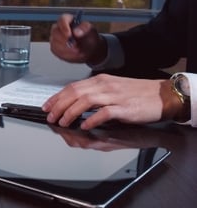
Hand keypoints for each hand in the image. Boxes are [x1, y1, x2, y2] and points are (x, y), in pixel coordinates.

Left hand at [42, 74, 182, 129]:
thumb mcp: (111, 89)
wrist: (161, 95)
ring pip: (85, 101)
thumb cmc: (136, 93)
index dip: (56, 97)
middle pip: (74, 93)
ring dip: (71, 112)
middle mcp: (104, 85)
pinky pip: (104, 113)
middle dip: (59, 105)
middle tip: (50, 116)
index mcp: (99, 80)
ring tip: (63, 122)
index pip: (72, 87)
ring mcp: (114, 96)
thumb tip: (74, 103)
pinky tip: (84, 126)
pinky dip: (92, 120)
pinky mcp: (124, 108)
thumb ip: (93, 94)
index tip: (46, 106)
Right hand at [49, 13, 106, 64]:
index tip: (69, 35)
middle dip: (64, 40)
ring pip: (54, 42)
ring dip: (66, 49)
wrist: (89, 50)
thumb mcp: (90, 31)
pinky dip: (65, 54)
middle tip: (75, 47)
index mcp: (68, 20)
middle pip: (55, 31)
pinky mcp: (54, 47)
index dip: (64, 27)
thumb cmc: (89, 38)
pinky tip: (73, 54)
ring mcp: (55, 38)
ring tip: (78, 51)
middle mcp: (59, 28)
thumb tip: (76, 31)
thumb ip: (84, 29)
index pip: (62, 20)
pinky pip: (56, 50)